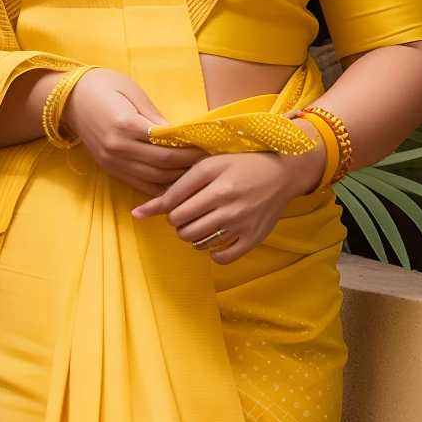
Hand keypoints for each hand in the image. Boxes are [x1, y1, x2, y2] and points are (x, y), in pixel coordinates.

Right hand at [62, 69, 206, 195]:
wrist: (69, 98)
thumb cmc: (103, 86)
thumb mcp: (133, 92)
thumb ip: (154, 116)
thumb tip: (178, 134)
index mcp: (125, 125)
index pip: (166, 147)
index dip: (190, 151)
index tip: (207, 148)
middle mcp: (118, 148)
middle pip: (162, 166)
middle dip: (188, 166)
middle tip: (208, 163)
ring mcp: (113, 162)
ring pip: (153, 179)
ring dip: (177, 179)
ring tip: (196, 173)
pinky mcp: (110, 169)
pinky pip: (140, 184)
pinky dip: (160, 187)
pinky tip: (175, 183)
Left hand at [132, 121, 326, 262]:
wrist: (283, 171)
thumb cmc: (240, 164)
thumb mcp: (207, 165)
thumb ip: (175, 187)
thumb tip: (137, 213)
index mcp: (212, 179)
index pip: (171, 206)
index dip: (164, 209)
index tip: (168, 207)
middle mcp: (226, 201)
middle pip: (180, 226)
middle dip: (178, 221)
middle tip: (190, 211)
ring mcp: (241, 222)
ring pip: (196, 242)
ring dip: (193, 235)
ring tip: (203, 221)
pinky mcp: (253, 238)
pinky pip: (221, 257)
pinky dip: (213, 252)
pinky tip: (217, 238)